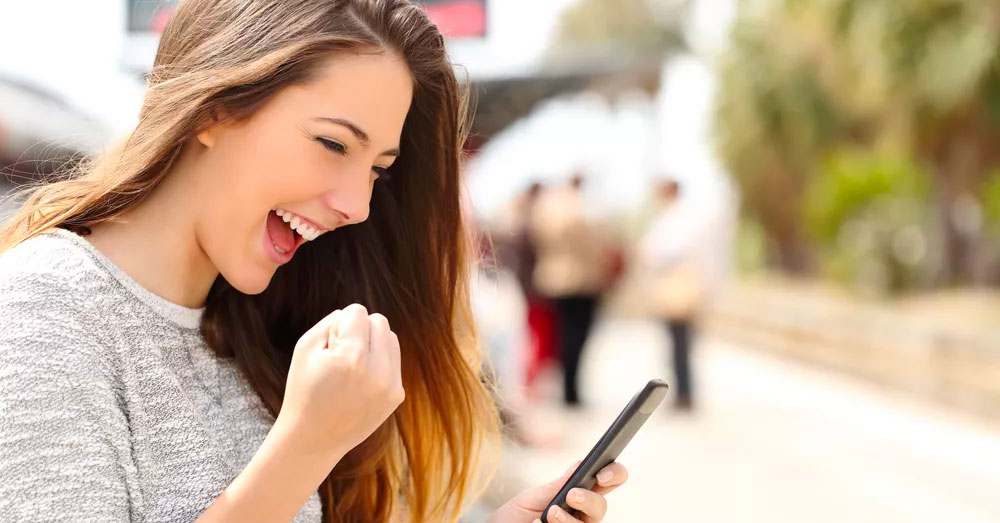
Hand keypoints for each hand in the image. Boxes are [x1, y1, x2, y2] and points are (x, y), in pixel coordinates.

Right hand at [274, 303, 403, 461]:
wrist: (313, 439)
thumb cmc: (304, 391)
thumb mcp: (305, 348)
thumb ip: (330, 322)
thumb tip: (351, 314)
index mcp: (352, 357)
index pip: (358, 312)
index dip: (340, 324)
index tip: (330, 345)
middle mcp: (377, 370)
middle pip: (380, 321)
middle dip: (360, 330)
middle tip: (341, 354)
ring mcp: (391, 385)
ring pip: (392, 338)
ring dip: (373, 344)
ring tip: (352, 365)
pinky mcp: (397, 396)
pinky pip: (393, 361)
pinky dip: (379, 364)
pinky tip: (360, 381)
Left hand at [487, 462, 627, 522]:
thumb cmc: (515, 516)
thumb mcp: (533, 497)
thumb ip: (558, 485)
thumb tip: (581, 463)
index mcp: (580, 495)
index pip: (608, 481)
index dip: (614, 474)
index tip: (601, 474)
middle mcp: (582, 516)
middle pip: (601, 507)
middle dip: (590, 500)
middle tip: (572, 495)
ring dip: (569, 521)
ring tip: (549, 514)